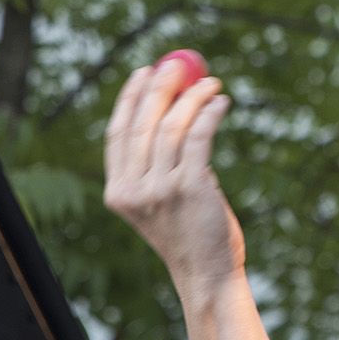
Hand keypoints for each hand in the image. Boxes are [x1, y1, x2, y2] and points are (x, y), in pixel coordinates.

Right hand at [103, 60, 243, 291]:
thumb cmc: (190, 235)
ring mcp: (160, 190)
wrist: (208, 275)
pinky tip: (221, 102)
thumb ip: (158, 167)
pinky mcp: (191, 187)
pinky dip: (210, 113)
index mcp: (118, 193)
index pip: (117, 135)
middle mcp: (133, 191)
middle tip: (177, 65)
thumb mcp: (160, 202)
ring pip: (173, 127)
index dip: (129, 99)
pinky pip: (200, 137)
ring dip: (193, 97)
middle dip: (160, 87)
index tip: (143, 72)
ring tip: (211, 83)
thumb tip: (178, 112)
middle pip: (142, 124)